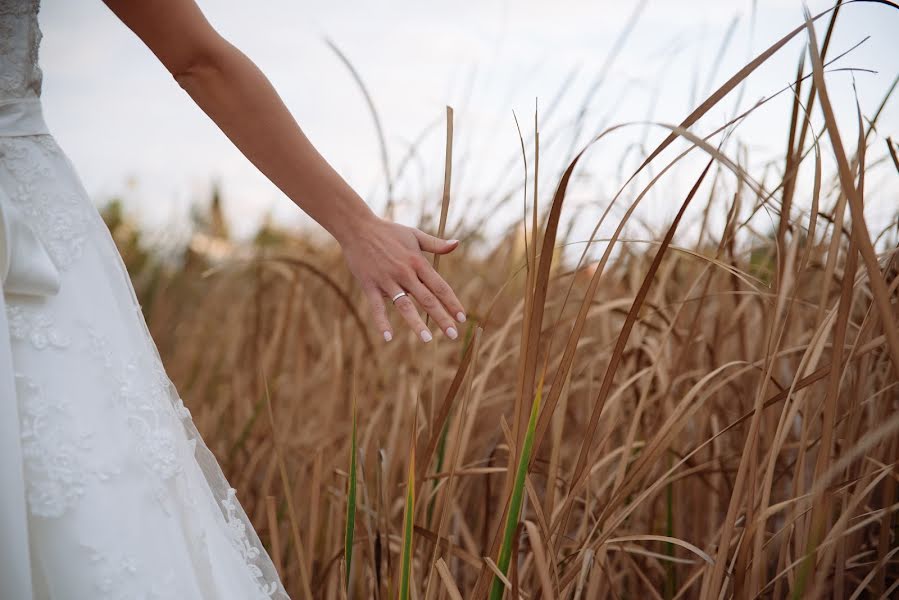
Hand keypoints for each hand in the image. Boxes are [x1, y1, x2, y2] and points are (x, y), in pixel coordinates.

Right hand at [341, 215, 465, 342]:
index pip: (440, 287)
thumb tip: (456, 243)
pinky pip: (376, 307)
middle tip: (453, 335)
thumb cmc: (388, 231)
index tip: (462, 318)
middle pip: (427, 300)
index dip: (452, 303)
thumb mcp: (414, 234)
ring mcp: (387, 280)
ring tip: (427, 340)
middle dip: (442, 318)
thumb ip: (436, 244)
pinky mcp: (370, 285)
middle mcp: (405, 273)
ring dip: (416, 324)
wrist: (358, 228)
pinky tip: (388, 337)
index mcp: (418, 262)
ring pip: (405, 306)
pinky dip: (381, 322)